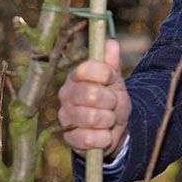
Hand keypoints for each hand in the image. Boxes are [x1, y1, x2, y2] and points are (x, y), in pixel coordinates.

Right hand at [58, 38, 130, 158]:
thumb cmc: (111, 100)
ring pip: (93, 117)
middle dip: (110, 100)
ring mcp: (65, 117)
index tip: (112, 78)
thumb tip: (111, 43)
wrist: (114, 129)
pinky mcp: (69, 138)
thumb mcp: (115, 81)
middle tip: (112, 103)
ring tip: (108, 119)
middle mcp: (66, 95)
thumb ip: (112, 63)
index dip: (104, 73)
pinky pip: (90, 139)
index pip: (85, 69)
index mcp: (76, 77)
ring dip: (109, 120)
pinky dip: (104, 138)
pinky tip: (104, 135)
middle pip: (90, 94)